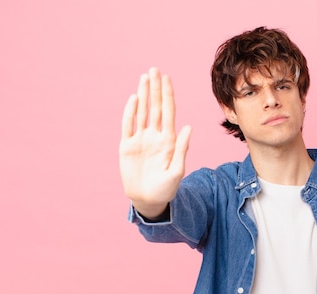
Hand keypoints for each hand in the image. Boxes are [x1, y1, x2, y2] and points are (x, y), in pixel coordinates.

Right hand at [120, 67, 190, 218]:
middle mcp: (155, 136)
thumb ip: (182, 149)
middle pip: (155, 107)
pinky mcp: (127, 146)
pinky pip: (128, 125)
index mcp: (169, 140)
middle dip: (155, 89)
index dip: (168, 95)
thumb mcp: (177, 171)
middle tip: (155, 70)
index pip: (168, 112)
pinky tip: (134, 99)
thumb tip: (189, 127)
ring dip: (143, 95)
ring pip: (142, 112)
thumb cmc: (166, 189)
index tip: (167, 78)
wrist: (148, 200)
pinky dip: (130, 112)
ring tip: (144, 78)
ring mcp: (140, 140)